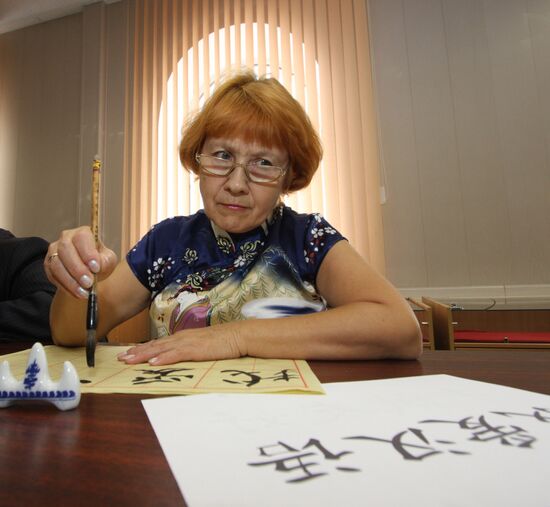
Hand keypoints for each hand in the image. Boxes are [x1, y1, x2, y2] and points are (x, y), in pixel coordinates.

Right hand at [45, 226, 117, 298]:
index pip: (82, 238)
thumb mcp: (108, 260)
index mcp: (83, 233)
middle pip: (66, 249)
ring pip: (56, 264)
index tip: (96, 268)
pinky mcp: (48, 265)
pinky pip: (53, 275)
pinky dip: (65, 286)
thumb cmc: (100, 262)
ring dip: (70, 280)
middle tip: (89, 283)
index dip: (87, 253)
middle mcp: (66, 238)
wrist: (89, 273)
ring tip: (84, 292)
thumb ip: (105, 261)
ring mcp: (54, 251)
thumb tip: (98, 266)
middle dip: (77, 268)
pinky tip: (76, 293)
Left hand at [117, 325, 247, 364]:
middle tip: (120, 358)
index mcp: (184, 337)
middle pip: (155, 345)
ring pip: (161, 349)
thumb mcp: (204, 346)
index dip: (142, 349)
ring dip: (143, 354)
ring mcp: (188, 342)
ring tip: (129, 360)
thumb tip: (181, 358)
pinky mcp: (196, 349)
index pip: (159, 343)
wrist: (239, 335)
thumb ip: (191, 351)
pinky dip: (163, 358)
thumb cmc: (224, 342)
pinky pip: (176, 354)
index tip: (128, 354)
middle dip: (136, 352)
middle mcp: (182, 338)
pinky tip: (153, 362)